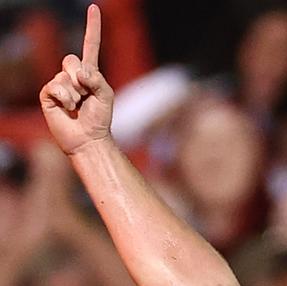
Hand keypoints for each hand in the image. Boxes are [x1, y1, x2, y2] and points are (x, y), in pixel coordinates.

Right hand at [40, 5, 113, 156]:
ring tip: (78, 106)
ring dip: (75, 93)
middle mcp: (72, 74)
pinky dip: (65, 98)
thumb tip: (79, 72)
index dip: (92, 27)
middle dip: (81, 77)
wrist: (88, 138)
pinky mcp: (48, 94)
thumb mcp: (106, 95)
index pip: (90, 45)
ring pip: (65, 76)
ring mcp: (59, 83)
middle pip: (71, 59)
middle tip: (86, 95)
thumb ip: (97, 79)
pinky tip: (68, 108)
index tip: (94, 8)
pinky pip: (55, 86)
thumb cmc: (100, 118)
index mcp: (90, 72)